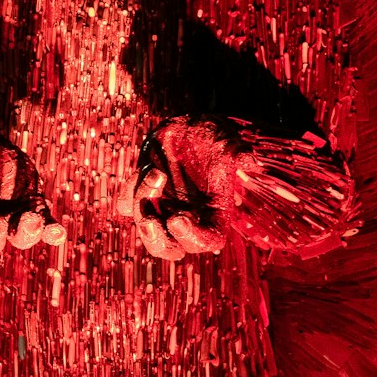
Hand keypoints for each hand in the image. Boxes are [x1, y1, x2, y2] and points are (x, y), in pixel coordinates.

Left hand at [117, 118, 238, 259]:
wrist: (188, 126)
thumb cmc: (213, 138)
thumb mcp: (229, 144)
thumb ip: (238, 155)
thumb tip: (250, 161)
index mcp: (213, 215)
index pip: (207, 242)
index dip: (192, 239)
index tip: (177, 219)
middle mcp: (188, 218)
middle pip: (169, 249)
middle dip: (156, 240)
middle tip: (149, 221)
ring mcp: (162, 209)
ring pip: (145, 229)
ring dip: (144, 202)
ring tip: (154, 172)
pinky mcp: (142, 195)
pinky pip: (126, 205)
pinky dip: (129, 191)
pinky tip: (143, 170)